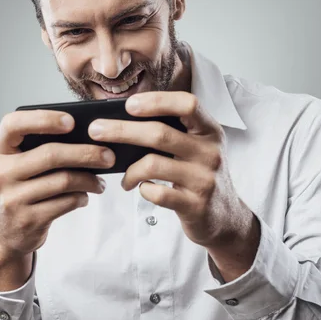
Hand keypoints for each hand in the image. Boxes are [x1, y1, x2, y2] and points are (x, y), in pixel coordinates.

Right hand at [0, 109, 114, 289]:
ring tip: (100, 181)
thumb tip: (87, 138)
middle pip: (50, 155)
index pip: (13, 124)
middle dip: (86, 153)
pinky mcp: (28, 219)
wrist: (3, 234)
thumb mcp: (16, 165)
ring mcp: (12, 198)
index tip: (71, 121)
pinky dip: (82, 197)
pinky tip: (85, 195)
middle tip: (108, 155)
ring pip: (63, 180)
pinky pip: (66, 202)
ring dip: (89, 179)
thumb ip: (37, 148)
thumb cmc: (19, 188)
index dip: (43, 119)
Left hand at [87, 91, 258, 276]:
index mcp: (210, 131)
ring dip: (129, 170)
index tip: (128, 104)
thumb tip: (122, 120)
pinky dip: (143, 190)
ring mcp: (204, 180)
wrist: (225, 218)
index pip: (187, 104)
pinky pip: (157, 194)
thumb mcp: (198, 148)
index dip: (156, 101)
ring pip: (153, 164)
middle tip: (95, 131)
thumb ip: (174, 132)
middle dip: (121, 130)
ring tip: (123, 178)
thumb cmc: (200, 175)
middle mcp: (210, 152)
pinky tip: (142, 190)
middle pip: (160, 133)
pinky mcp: (195, 205)